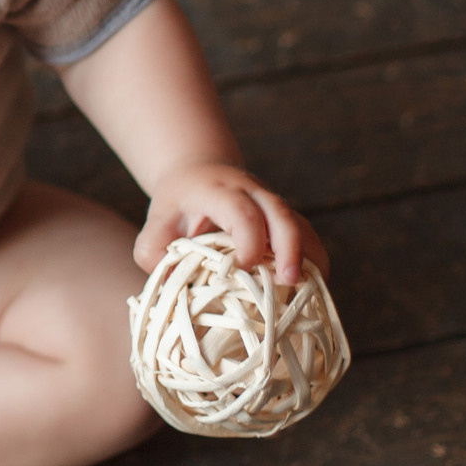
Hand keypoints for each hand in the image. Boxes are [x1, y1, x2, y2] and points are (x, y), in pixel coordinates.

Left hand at [133, 160, 327, 286]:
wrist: (197, 173)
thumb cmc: (176, 205)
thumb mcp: (155, 222)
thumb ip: (153, 251)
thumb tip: (169, 282)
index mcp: (219, 190)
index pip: (242, 212)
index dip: (247, 241)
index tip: (241, 270)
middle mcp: (252, 192)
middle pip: (281, 216)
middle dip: (289, 249)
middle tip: (288, 281)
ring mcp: (272, 204)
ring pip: (300, 226)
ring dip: (308, 258)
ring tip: (309, 291)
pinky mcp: (284, 218)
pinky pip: (307, 237)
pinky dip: (312, 262)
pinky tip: (309, 289)